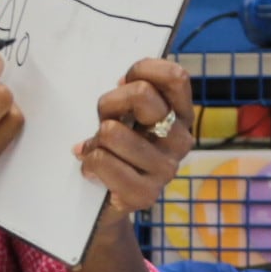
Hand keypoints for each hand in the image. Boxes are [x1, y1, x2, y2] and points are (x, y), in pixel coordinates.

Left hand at [78, 56, 198, 215]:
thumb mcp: (127, 113)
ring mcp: (166, 169)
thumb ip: (133, 93)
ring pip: (112, 131)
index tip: (123, 82)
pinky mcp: (146, 194)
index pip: (176, 77)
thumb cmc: (116, 147)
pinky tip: (92, 169)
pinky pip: (102, 160)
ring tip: (97, 149)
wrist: (107, 202)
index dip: (142, 70)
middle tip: (103, 120)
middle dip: (109, 103)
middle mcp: (181, 140)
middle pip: (141, 94)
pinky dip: (88, 162)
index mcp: (182, 115)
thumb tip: (125, 81)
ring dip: (95, 139)